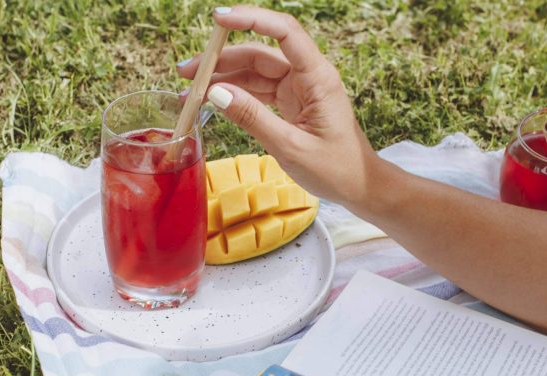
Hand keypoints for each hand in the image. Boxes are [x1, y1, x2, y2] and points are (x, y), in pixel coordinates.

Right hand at [176, 5, 381, 207]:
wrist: (359, 186)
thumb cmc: (336, 168)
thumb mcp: (290, 146)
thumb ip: (252, 117)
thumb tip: (216, 92)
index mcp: (317, 78)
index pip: (283, 32)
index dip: (251, 19)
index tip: (218, 19)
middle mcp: (308, 76)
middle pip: (260, 53)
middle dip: (222, 58)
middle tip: (187, 72)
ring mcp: (299, 89)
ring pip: (255, 72)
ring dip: (223, 78)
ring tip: (192, 91)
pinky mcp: (293, 102)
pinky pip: (260, 90)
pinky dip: (236, 95)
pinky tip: (213, 101)